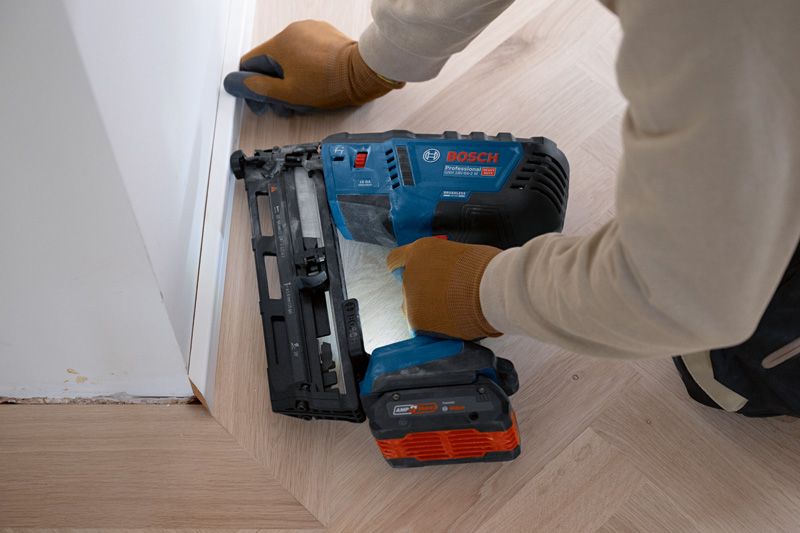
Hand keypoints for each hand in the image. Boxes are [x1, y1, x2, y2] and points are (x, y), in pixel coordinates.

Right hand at [223, 20, 403, 114]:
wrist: (363, 72)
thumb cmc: (331, 83)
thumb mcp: (289, 93)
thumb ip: (260, 89)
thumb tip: (238, 83)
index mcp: (279, 43)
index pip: (250, 63)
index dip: (251, 85)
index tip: (260, 100)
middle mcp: (292, 31)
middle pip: (271, 61)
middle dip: (274, 85)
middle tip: (284, 105)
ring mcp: (310, 30)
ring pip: (289, 57)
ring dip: (290, 77)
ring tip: (304, 96)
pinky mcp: (325, 34)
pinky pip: (307, 51)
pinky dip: (305, 67)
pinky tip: (316, 82)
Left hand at [386, 237, 502, 340]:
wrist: (493, 289)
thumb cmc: (487, 267)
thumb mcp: (460, 254)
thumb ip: (443, 264)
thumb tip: (444, 276)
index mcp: (419, 251)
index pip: (395, 260)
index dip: (406, 268)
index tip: (416, 275)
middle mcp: (409, 274)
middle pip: (407, 286)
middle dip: (423, 292)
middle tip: (447, 295)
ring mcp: (410, 298)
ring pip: (412, 308)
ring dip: (428, 310)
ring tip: (454, 311)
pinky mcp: (417, 322)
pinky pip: (421, 326)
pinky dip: (434, 327)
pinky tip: (452, 323)